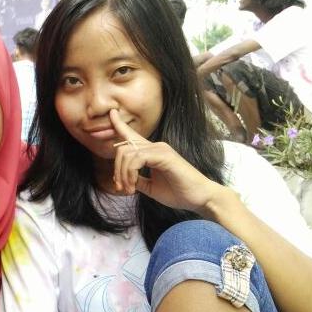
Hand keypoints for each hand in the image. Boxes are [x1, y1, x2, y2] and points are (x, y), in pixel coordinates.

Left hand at [110, 109, 224, 215]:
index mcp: (152, 152)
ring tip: (128, 190)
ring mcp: (160, 149)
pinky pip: (137, 159)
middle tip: (121, 188)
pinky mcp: (164, 156)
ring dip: (123, 174)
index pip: (132, 135)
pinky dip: (130, 173)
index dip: (119, 124)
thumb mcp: (152, 187)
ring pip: (127, 154)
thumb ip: (138, 181)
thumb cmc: (179, 192)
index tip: (111, 113)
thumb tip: (124, 179)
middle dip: (116, 170)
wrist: (200, 198)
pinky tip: (134, 186)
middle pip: (123, 148)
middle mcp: (156, 147)